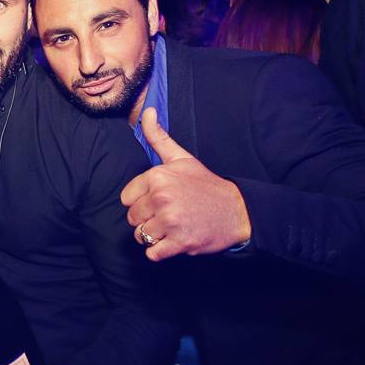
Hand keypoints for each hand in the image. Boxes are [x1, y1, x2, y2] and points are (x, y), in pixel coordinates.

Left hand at [120, 108, 251, 260]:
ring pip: (141, 236)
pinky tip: (175, 240)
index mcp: (157, 177)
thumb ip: (158, 137)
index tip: (159, 200)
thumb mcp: (182, 158)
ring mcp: (170, 221)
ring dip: (154, 236)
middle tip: (169, 214)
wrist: (238, 211)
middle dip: (147, 219)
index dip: (141, 201)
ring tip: (173, 227)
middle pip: (132, 218)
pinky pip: (152, 253)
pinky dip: (161, 251)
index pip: (126, 199)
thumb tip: (147, 111)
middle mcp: (161, 198)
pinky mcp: (179, 243)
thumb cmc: (206, 185)